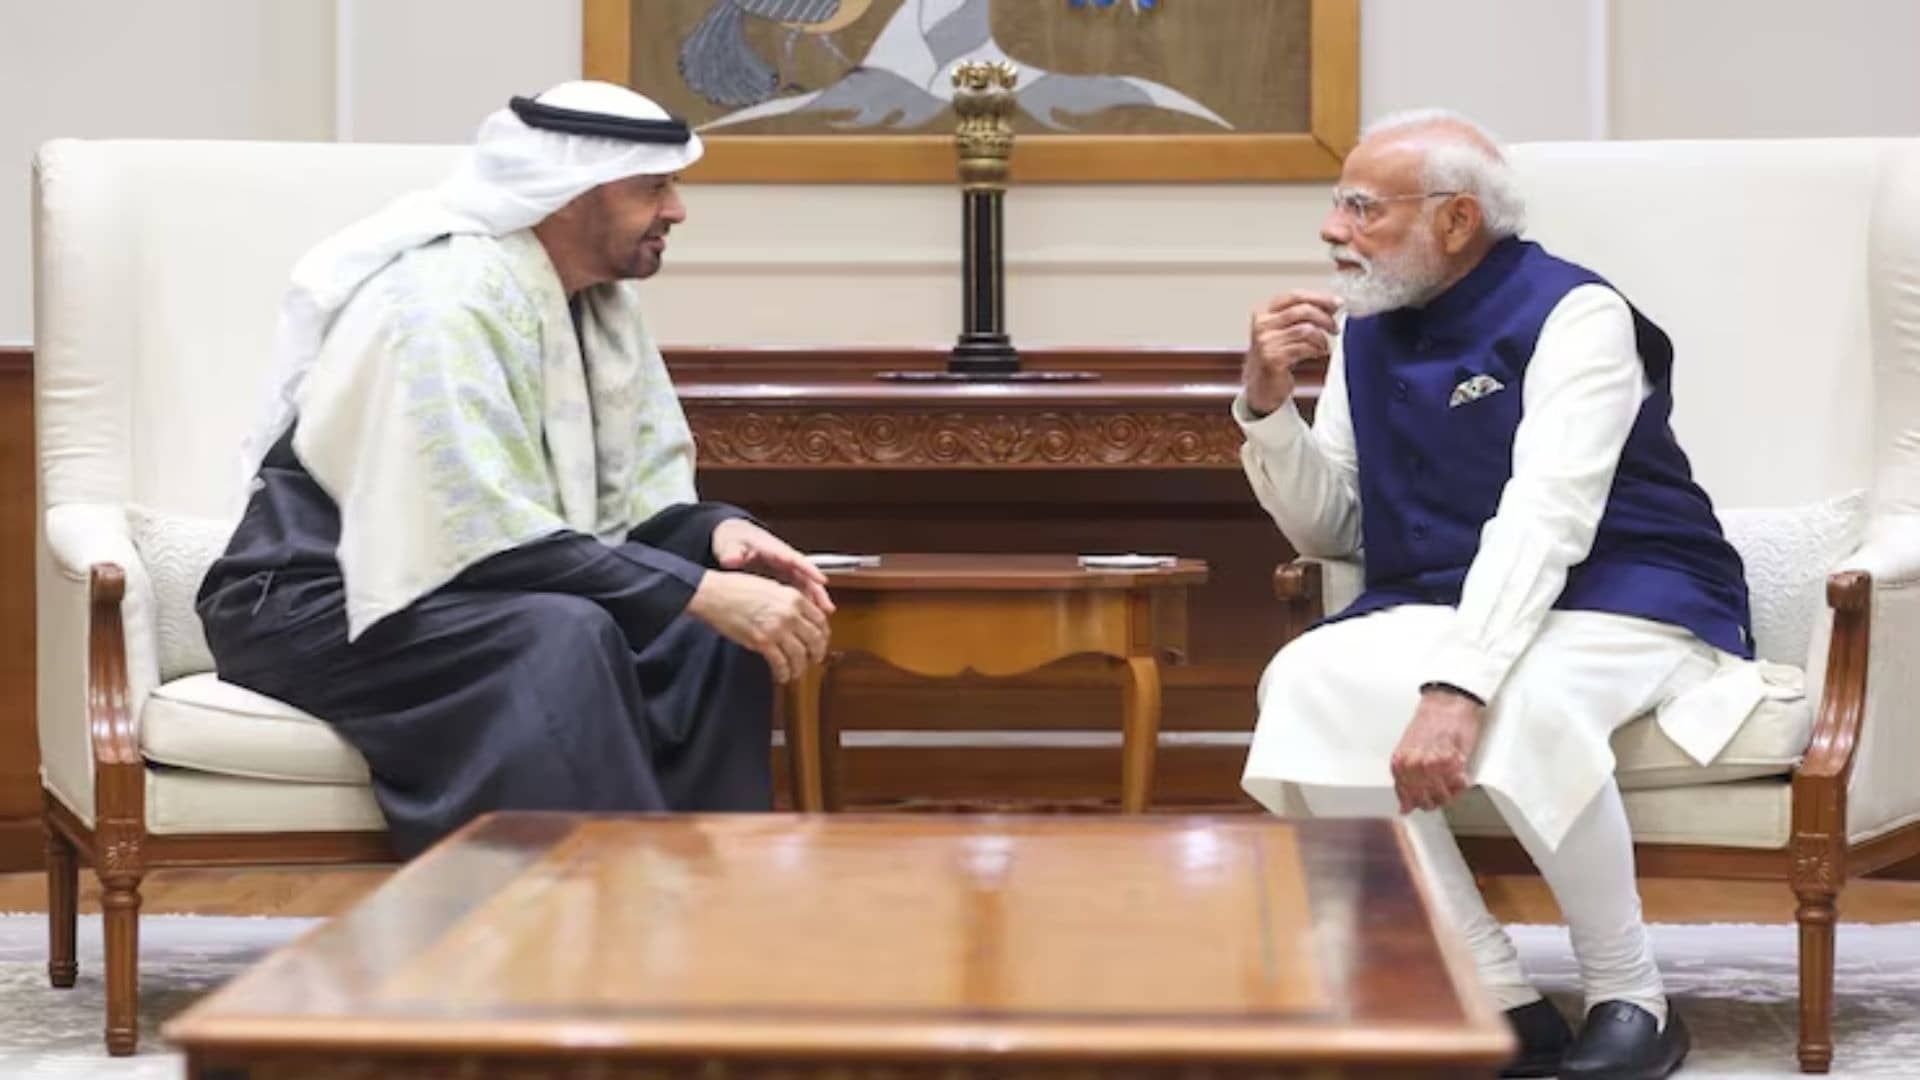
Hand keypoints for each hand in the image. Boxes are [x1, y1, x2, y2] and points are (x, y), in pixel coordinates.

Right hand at [686, 571, 829, 683]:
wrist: (715, 595)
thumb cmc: (737, 588)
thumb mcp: (771, 587)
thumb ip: (788, 601)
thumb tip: (799, 616)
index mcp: (794, 597)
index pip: (820, 619)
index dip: (824, 634)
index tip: (821, 641)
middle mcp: (790, 613)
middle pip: (815, 639)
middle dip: (817, 653)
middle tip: (814, 659)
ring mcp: (777, 629)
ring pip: (800, 655)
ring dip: (800, 667)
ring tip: (797, 672)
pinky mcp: (762, 642)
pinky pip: (780, 663)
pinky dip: (784, 673)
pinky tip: (782, 676)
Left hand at [710, 519, 834, 614]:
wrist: (733, 536)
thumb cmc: (734, 539)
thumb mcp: (730, 544)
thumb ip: (732, 552)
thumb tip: (732, 560)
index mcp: (772, 548)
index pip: (794, 559)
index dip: (808, 569)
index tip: (820, 579)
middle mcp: (783, 558)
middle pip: (805, 573)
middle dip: (817, 589)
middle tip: (827, 606)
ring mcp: (784, 567)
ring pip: (804, 582)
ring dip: (815, 597)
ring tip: (825, 613)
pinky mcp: (782, 576)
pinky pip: (797, 588)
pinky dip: (804, 600)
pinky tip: (810, 614)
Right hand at [1243, 290, 1339, 415]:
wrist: (1261, 387)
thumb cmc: (1275, 358)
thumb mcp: (1284, 332)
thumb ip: (1302, 317)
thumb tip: (1330, 305)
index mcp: (1264, 314)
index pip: (1295, 296)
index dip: (1319, 298)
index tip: (1336, 303)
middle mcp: (1262, 325)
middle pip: (1302, 310)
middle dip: (1324, 318)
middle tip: (1334, 327)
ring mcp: (1266, 342)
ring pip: (1305, 329)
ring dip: (1321, 337)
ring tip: (1324, 345)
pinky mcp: (1273, 359)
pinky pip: (1304, 348)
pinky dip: (1316, 349)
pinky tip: (1318, 353)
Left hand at [1390, 687, 1485, 812]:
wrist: (1447, 701)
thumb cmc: (1430, 719)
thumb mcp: (1408, 747)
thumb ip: (1405, 774)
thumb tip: (1405, 802)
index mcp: (1401, 762)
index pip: (1405, 795)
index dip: (1415, 802)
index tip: (1420, 802)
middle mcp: (1415, 766)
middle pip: (1424, 799)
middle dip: (1433, 800)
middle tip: (1440, 792)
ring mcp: (1434, 765)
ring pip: (1442, 796)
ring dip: (1449, 794)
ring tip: (1452, 784)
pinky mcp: (1454, 762)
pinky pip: (1458, 786)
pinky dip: (1461, 786)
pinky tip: (1460, 779)